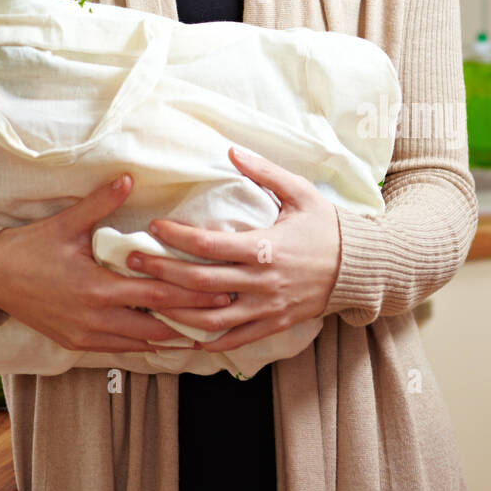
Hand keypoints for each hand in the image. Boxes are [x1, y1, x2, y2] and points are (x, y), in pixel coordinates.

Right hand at [0, 173, 235, 354]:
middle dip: (192, 319)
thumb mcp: (66, 223)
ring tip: (204, 327)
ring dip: (172, 335)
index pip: (156, 295)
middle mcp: (95, 318)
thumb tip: (129, 178)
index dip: (191, 294)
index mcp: (96, 288)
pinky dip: (145, 342)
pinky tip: (165, 337)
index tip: (220, 289)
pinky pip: (120, 348)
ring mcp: (86, 335)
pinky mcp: (76, 344)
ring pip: (141, 343)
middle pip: (157, 325)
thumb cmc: (29, 247)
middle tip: (224, 313)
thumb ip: (101, 203)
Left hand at [124, 145, 342, 351]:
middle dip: (162, 273)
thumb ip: (264, 171)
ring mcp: (267, 308)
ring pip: (211, 318)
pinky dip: (206, 341)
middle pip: (201, 282)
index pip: (210, 245)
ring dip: (175, 311)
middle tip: (132, 262)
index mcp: (265, 247)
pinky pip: (234, 339)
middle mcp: (262, 281)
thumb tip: (230, 149)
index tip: (153, 228)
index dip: (177, 237)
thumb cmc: (326, 225)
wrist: (358, 267)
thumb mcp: (299, 192)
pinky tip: (182, 335)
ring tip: (146, 301)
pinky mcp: (273, 325)